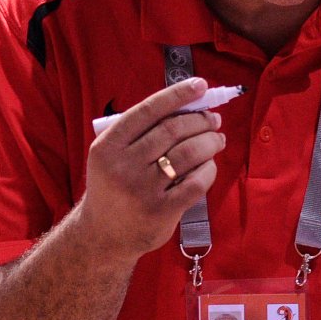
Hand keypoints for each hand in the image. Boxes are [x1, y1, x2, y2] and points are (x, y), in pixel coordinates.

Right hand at [77, 77, 225, 260]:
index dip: (178, 95)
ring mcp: (142, 190)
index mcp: (107, 146)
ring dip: (209, 142)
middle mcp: (122, 167)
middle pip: (172, 130)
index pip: (148, 110)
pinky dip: (208, 170)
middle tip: (214, 120)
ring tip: (217, 139)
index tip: (201, 85)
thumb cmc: (114, 186)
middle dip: (200, 120)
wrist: (103, 235)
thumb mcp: (112, 156)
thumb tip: (188, 105)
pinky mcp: (161, 211)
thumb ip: (140, 132)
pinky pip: (195, 182)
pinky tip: (210, 165)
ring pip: (187, 154)